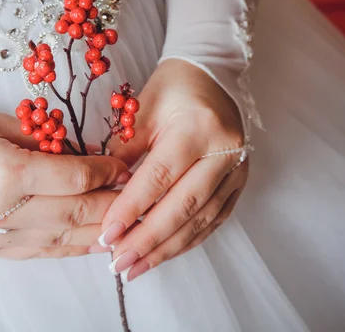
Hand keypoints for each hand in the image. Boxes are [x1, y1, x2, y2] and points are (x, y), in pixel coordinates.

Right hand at [0, 108, 129, 258]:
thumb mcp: (0, 125)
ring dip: (99, 233)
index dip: (106, 172)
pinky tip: (91, 244)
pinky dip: (71, 248)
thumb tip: (85, 153)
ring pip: (65, 240)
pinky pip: (42, 252)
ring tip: (125, 226)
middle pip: (77, 213)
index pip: (77, 178)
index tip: (123, 166)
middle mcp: (7, 212)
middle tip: (137, 196)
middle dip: (112, 204)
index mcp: (10, 173)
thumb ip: (46, 142)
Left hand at [97, 59, 248, 281]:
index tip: (107, 234)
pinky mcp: (239, 182)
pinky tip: (163, 254)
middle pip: (183, 205)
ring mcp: (237, 169)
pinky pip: (214, 219)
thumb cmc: (172, 89)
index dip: (132, 208)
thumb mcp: (142, 110)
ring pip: (201, 219)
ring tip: (135, 268)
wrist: (212, 77)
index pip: (160, 177)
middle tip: (119, 263)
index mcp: (198, 127)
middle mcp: (224, 151)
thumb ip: (124, 151)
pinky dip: (187, 240)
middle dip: (148, 239)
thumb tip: (104, 194)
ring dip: (166, 248)